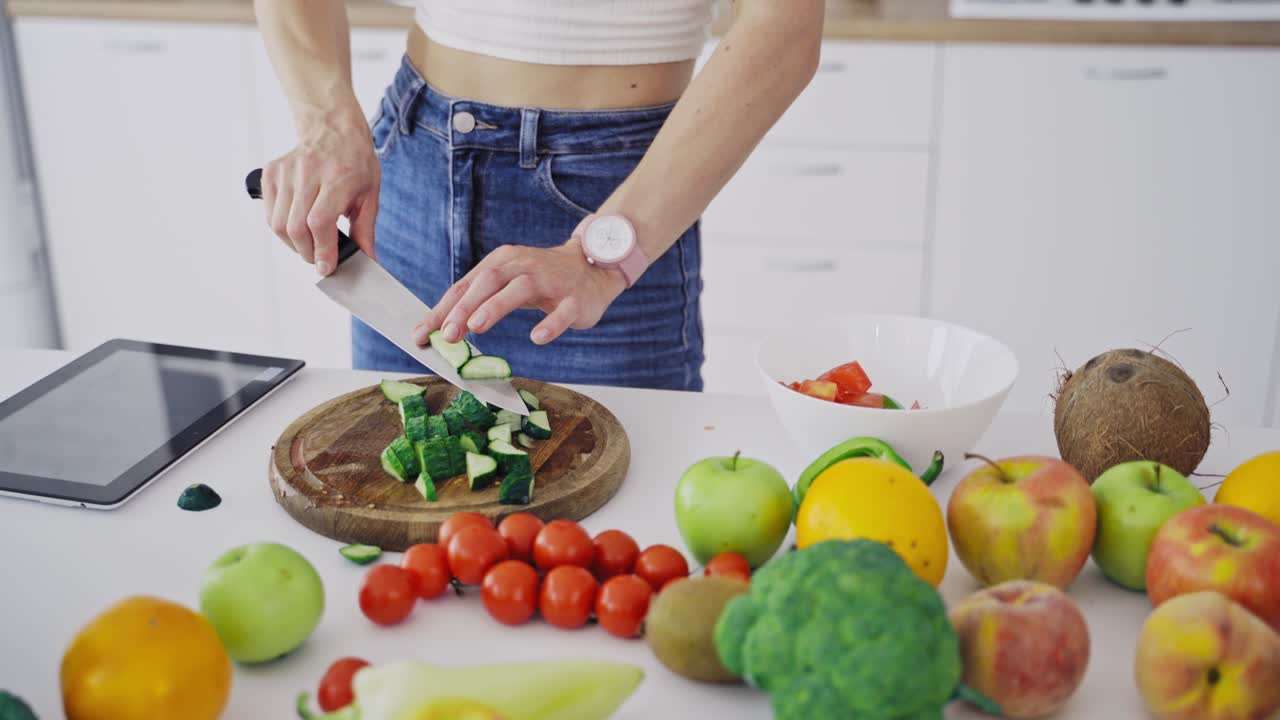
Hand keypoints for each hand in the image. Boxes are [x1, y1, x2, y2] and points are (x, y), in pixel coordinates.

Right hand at [261, 108, 379, 275]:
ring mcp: (286, 171)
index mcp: (338, 176)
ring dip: (294, 244)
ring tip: (309, 245)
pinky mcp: (271, 172)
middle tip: (320, 258)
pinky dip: (282, 228)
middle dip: (308, 252)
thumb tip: (367, 262)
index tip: (327, 267)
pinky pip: (269, 212)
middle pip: (296, 227)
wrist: (334, 129)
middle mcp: (308, 171)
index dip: (322, 250)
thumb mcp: (370, 196)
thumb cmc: (356, 163)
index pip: (319, 222)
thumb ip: (365, 231)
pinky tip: (297, 226)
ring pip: (278, 224)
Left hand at [414, 235, 628, 346]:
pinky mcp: (575, 298)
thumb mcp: (507, 284)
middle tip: (447, 334)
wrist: (593, 267)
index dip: (442, 310)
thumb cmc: (541, 279)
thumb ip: (477, 303)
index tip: (421, 334)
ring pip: (520, 289)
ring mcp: (551, 281)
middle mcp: (523, 267)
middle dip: (465, 307)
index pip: (466, 285)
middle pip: (489, 281)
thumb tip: (441, 330)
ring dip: (496, 307)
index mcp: (502, 262)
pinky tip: (537, 337)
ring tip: (476, 328)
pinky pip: (562, 311)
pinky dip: (550, 324)